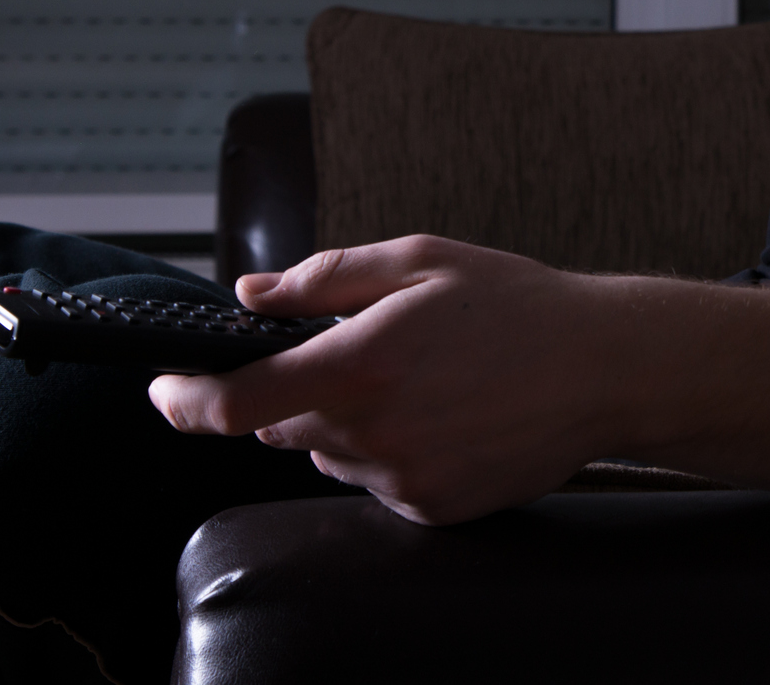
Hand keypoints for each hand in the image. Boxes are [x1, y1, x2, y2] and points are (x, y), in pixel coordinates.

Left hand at [149, 236, 632, 524]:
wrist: (605, 370)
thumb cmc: (516, 305)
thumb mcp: (419, 260)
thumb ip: (324, 277)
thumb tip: (253, 293)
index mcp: (361, 363)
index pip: (236, 403)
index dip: (184, 401)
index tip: (164, 390)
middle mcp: (374, 432)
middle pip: (282, 427)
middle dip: (295, 391)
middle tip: (361, 353)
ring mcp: (403, 479)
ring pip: (333, 455)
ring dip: (349, 421)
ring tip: (423, 380)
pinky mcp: (431, 509)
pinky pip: (380, 481)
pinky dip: (393, 450)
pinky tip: (446, 414)